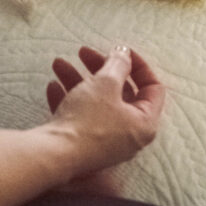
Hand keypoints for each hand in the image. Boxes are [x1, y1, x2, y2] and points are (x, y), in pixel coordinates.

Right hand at [45, 45, 164, 181]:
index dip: (138, 64)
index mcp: (144, 122)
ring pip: (96, 102)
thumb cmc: (88, 119)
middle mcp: (129, 136)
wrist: (54, 155)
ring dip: (78, 79)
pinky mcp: (83, 145)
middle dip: (100, 68)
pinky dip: (69, 99)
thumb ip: (118, 64)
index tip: (119, 50)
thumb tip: (124, 53)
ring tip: (58, 63)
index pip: (153, 87)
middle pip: (120, 92)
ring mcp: (105, 142)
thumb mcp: (106, 83)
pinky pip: (80, 117)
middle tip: (83, 53)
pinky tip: (52, 86)